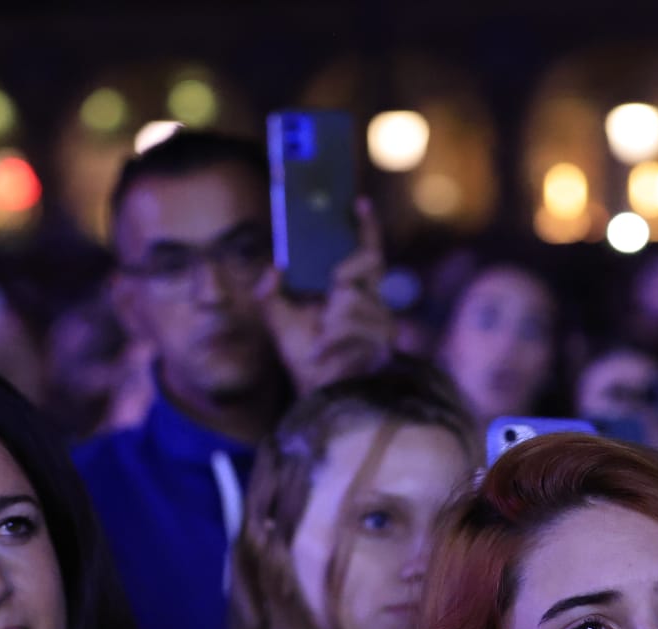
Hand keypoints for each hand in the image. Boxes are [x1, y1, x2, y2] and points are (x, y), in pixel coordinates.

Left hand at [257, 198, 392, 394]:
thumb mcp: (278, 321)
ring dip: (336, 322)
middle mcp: (373, 303)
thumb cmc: (305, 360)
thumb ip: (270, 293)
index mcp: (351, 293)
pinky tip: (326, 352)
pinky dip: (337, 338)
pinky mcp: (386, 342)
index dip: (366, 227)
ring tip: (322, 344)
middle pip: (367, 264)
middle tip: (330, 293)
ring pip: (357, 299)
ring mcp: (383, 322)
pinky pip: (357, 323)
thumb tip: (273, 268)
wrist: (321, 398)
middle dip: (344, 273)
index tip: (360, 201)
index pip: (366, 253)